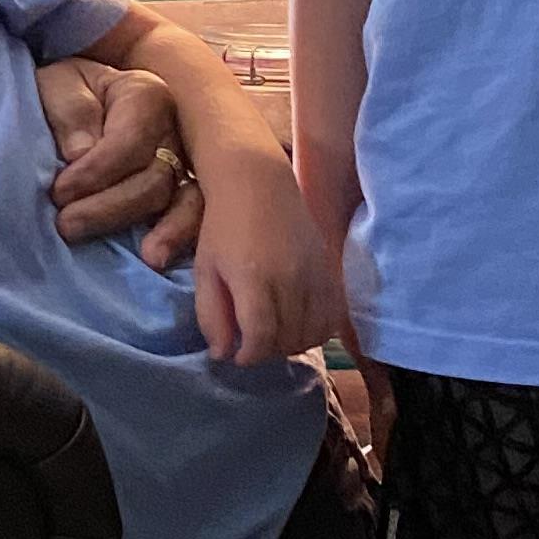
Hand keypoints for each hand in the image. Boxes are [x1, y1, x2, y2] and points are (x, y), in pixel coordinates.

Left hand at [33, 60, 197, 265]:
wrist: (73, 99)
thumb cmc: (64, 91)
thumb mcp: (56, 83)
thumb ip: (71, 111)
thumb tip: (82, 153)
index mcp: (146, 95)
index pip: (130, 142)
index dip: (95, 173)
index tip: (58, 193)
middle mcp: (174, 129)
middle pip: (156, 177)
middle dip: (111, 207)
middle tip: (66, 226)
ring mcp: (185, 163)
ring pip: (182, 202)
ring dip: (162, 232)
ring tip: (147, 258)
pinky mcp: (184, 193)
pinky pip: (196, 218)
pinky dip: (184, 239)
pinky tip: (167, 260)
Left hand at [188, 156, 340, 366]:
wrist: (258, 182)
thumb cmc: (224, 227)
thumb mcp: (206, 270)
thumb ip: (212, 315)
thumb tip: (223, 354)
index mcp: (254, 278)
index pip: (262, 337)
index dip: (250, 356)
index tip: (238, 356)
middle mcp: (291, 278)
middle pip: (288, 339)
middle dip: (268, 351)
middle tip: (253, 343)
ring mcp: (316, 274)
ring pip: (314, 333)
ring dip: (293, 344)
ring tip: (274, 335)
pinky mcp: (331, 270)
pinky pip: (333, 317)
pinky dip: (317, 330)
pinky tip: (298, 324)